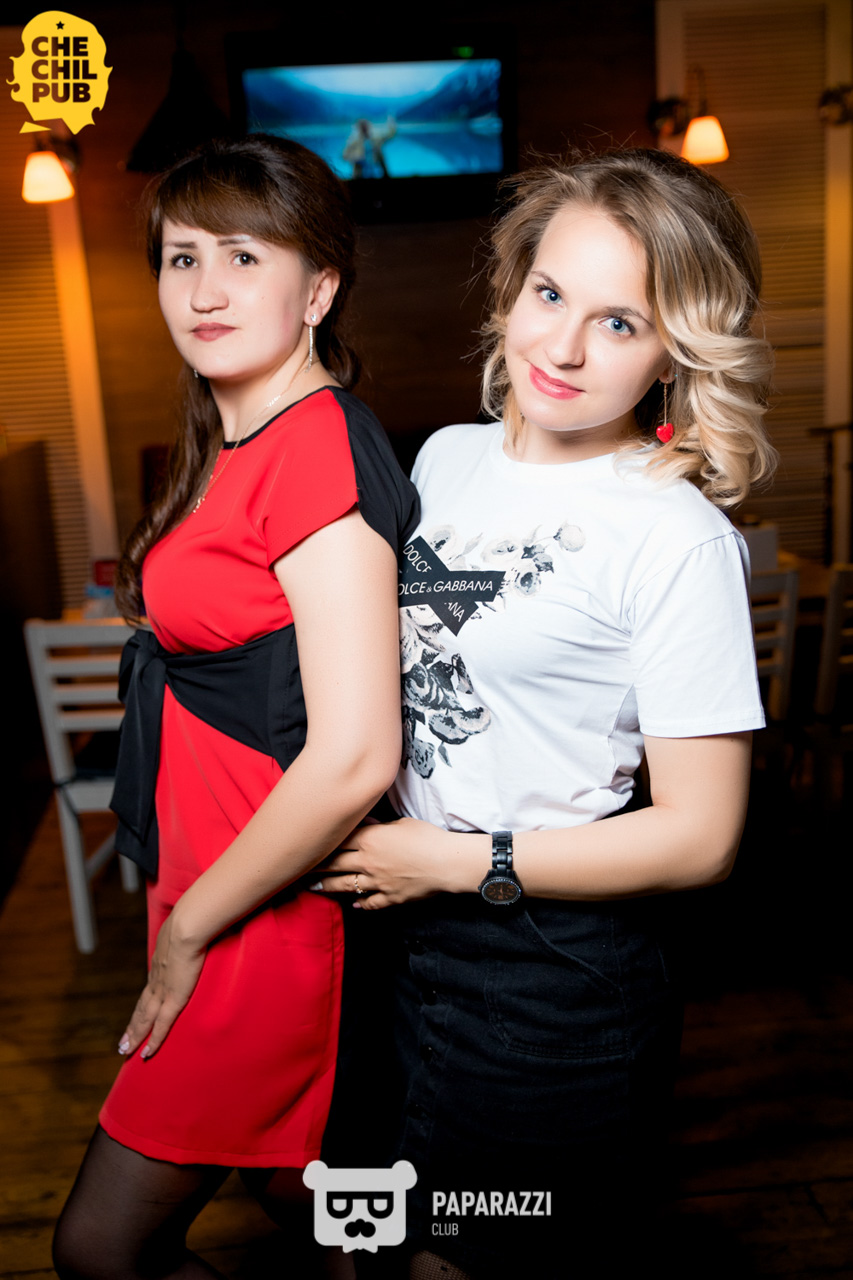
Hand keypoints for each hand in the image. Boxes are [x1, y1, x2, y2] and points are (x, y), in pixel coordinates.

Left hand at [117, 911, 205, 1059]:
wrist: (189, 927)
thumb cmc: (193, 923)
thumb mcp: (186, 930)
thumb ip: (190, 936)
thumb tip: (201, 929)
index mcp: (160, 964)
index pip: (149, 990)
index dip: (143, 1004)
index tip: (137, 1016)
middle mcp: (156, 979)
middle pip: (141, 1008)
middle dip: (132, 1026)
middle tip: (122, 1043)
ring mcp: (162, 990)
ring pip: (144, 1020)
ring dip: (135, 1035)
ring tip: (125, 1050)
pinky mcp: (173, 998)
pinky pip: (161, 1025)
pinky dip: (153, 1040)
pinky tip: (147, 1053)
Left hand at [311, 817, 455, 909]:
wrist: (446, 863)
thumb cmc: (428, 837)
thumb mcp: (401, 822)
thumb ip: (378, 824)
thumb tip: (365, 821)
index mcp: (369, 839)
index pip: (338, 840)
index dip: (321, 841)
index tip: (306, 842)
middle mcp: (367, 862)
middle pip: (334, 863)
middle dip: (315, 866)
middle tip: (297, 868)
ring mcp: (376, 882)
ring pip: (345, 886)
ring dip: (327, 887)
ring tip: (312, 887)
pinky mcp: (389, 897)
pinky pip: (369, 903)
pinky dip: (360, 904)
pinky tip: (353, 905)